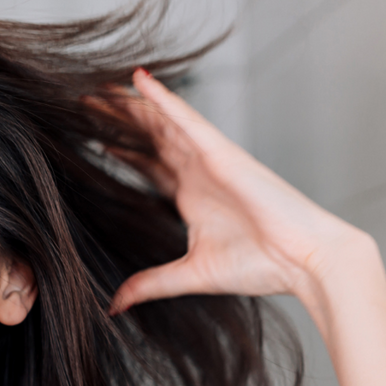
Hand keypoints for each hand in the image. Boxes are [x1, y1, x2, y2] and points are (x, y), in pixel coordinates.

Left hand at [103, 69, 385, 385]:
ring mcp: (208, 159)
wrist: (304, 260)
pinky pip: (185, 119)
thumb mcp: (189, 276)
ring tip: (95, 89)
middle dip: (116, 121)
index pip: (147, 165)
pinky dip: (161, 99)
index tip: (89, 139)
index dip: (119, 149)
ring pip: (159, 122)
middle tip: (80, 104)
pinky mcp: (221, 153)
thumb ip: (150, 284)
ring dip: (128, 105)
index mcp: (192, 196)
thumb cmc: (263, 265)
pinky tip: (137, 79)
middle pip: (148, 137)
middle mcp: (197, 172)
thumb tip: (114, 306)